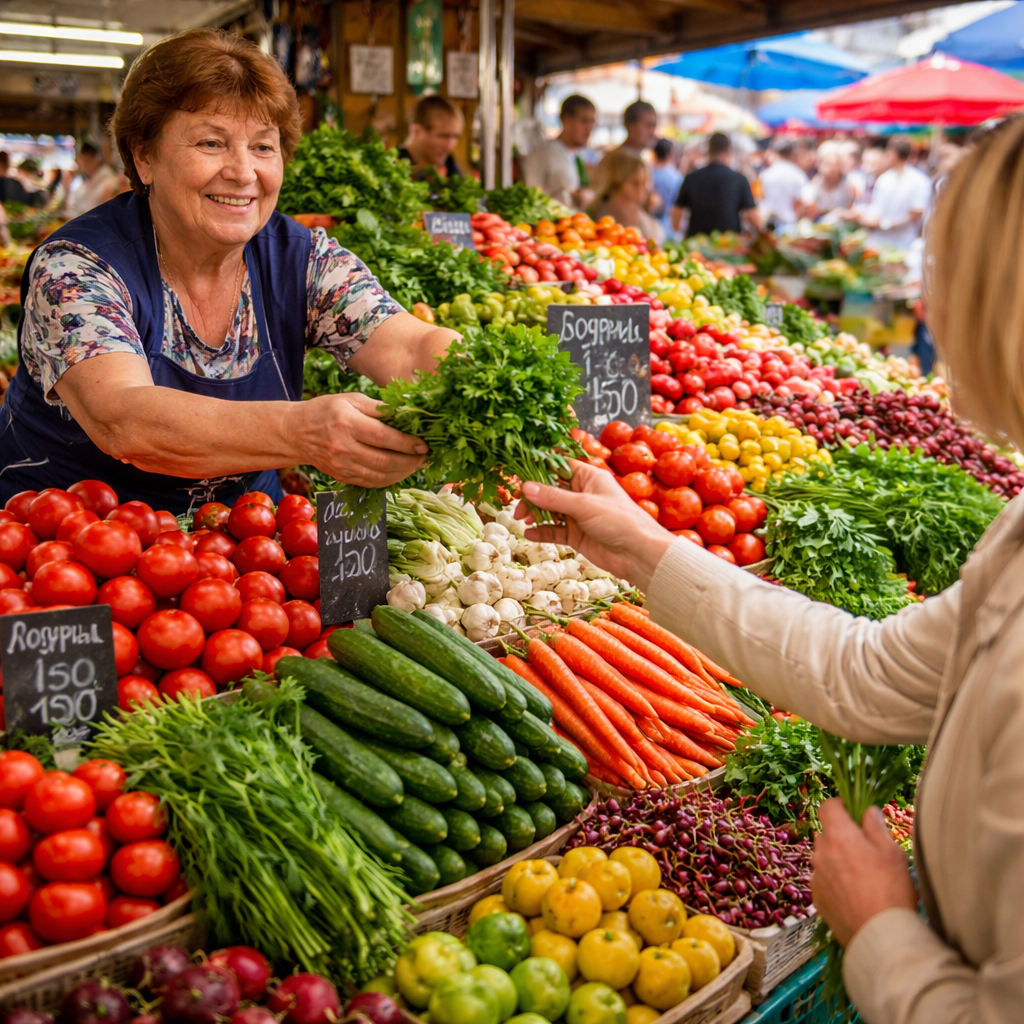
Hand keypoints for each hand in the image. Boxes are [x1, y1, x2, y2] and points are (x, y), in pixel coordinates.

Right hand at [289, 392, 427, 487]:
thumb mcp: (351, 399)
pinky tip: (400, 472)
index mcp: (346, 423)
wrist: (297, 432)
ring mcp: (341, 465)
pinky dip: (389, 480)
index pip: (383, 437)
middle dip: (410, 461)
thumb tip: (407, 415)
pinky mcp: (341, 476)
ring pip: (379, 476)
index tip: (424, 444)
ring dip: (403, 473)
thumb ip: (378, 408)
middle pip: (383, 461)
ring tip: (416, 465)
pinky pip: (370, 483)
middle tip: (424, 457)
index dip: (407, 443)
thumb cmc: (326, 410)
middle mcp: (343, 447)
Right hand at [517, 461, 674, 591]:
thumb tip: (527, 487)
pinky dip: (542, 532)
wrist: (639, 554)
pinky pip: (554, 531)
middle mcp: (582, 494)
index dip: (538, 472)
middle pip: (550, 490)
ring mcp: (579, 515)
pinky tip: (530, 534)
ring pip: (550, 511)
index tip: (520, 479)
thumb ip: (554, 498)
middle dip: (533, 497)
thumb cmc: (620, 521)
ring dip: (535, 514)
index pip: (558, 468)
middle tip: (518, 506)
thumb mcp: (584, 505)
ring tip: (522, 520)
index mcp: (588, 477)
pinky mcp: (577, 535)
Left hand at [811, 799, 917, 946]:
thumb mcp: (892, 853)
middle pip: (826, 833)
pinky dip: (835, 881)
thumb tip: (868, 811)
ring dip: (838, 859)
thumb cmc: (891, 891)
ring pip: (824, 857)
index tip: (853, 812)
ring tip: (863, 877)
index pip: (828, 806)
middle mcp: (821, 853)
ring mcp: (816, 877)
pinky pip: (823, 880)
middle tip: (865, 850)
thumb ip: (876, 827)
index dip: (840, 806)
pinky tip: (855, 895)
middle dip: (842, 836)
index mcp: (839, 837)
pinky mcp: (817, 898)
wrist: (881, 937)